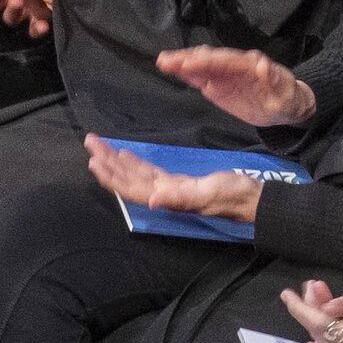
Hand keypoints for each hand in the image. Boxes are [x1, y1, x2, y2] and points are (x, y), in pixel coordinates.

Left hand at [84, 131, 263, 225]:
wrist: (252, 199)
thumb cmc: (233, 196)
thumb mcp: (207, 193)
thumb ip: (179, 197)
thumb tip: (151, 200)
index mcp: (167, 196)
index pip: (131, 187)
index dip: (111, 175)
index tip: (94, 159)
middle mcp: (164, 194)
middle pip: (128, 179)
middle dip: (107, 162)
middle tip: (90, 142)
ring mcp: (171, 188)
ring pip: (137, 174)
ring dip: (117, 162)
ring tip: (100, 147)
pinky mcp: (180, 182)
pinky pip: (150, 172)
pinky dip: (136, 163)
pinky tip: (127, 155)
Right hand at [156, 45, 315, 130]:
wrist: (286, 105)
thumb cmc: (287, 100)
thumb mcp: (286, 96)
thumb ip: (274, 81)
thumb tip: (263, 65)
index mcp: (251, 64)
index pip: (226, 60)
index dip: (208, 61)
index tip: (189, 62)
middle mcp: (235, 64)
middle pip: (210, 59)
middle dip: (189, 59)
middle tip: (167, 60)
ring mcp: (225, 73)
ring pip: (202, 66)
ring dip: (183, 63)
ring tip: (163, 62)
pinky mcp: (219, 84)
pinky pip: (201, 77)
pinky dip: (186, 73)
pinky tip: (171, 70)